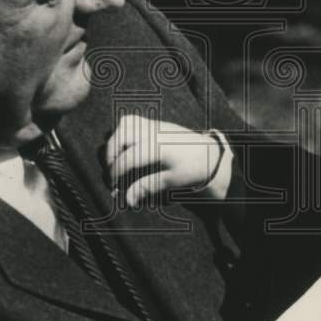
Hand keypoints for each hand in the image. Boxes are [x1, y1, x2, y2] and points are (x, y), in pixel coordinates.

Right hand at [105, 114, 227, 207]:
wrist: (210, 154)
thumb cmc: (192, 169)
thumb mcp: (171, 181)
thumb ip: (146, 187)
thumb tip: (127, 200)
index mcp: (156, 147)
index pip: (126, 159)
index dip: (115, 173)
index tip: (113, 186)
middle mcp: (153, 132)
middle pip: (120, 137)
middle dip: (110, 156)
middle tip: (112, 172)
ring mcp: (154, 124)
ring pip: (124, 124)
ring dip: (115, 140)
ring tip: (118, 158)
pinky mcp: (156, 123)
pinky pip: (133, 120)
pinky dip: (124, 131)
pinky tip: (127, 148)